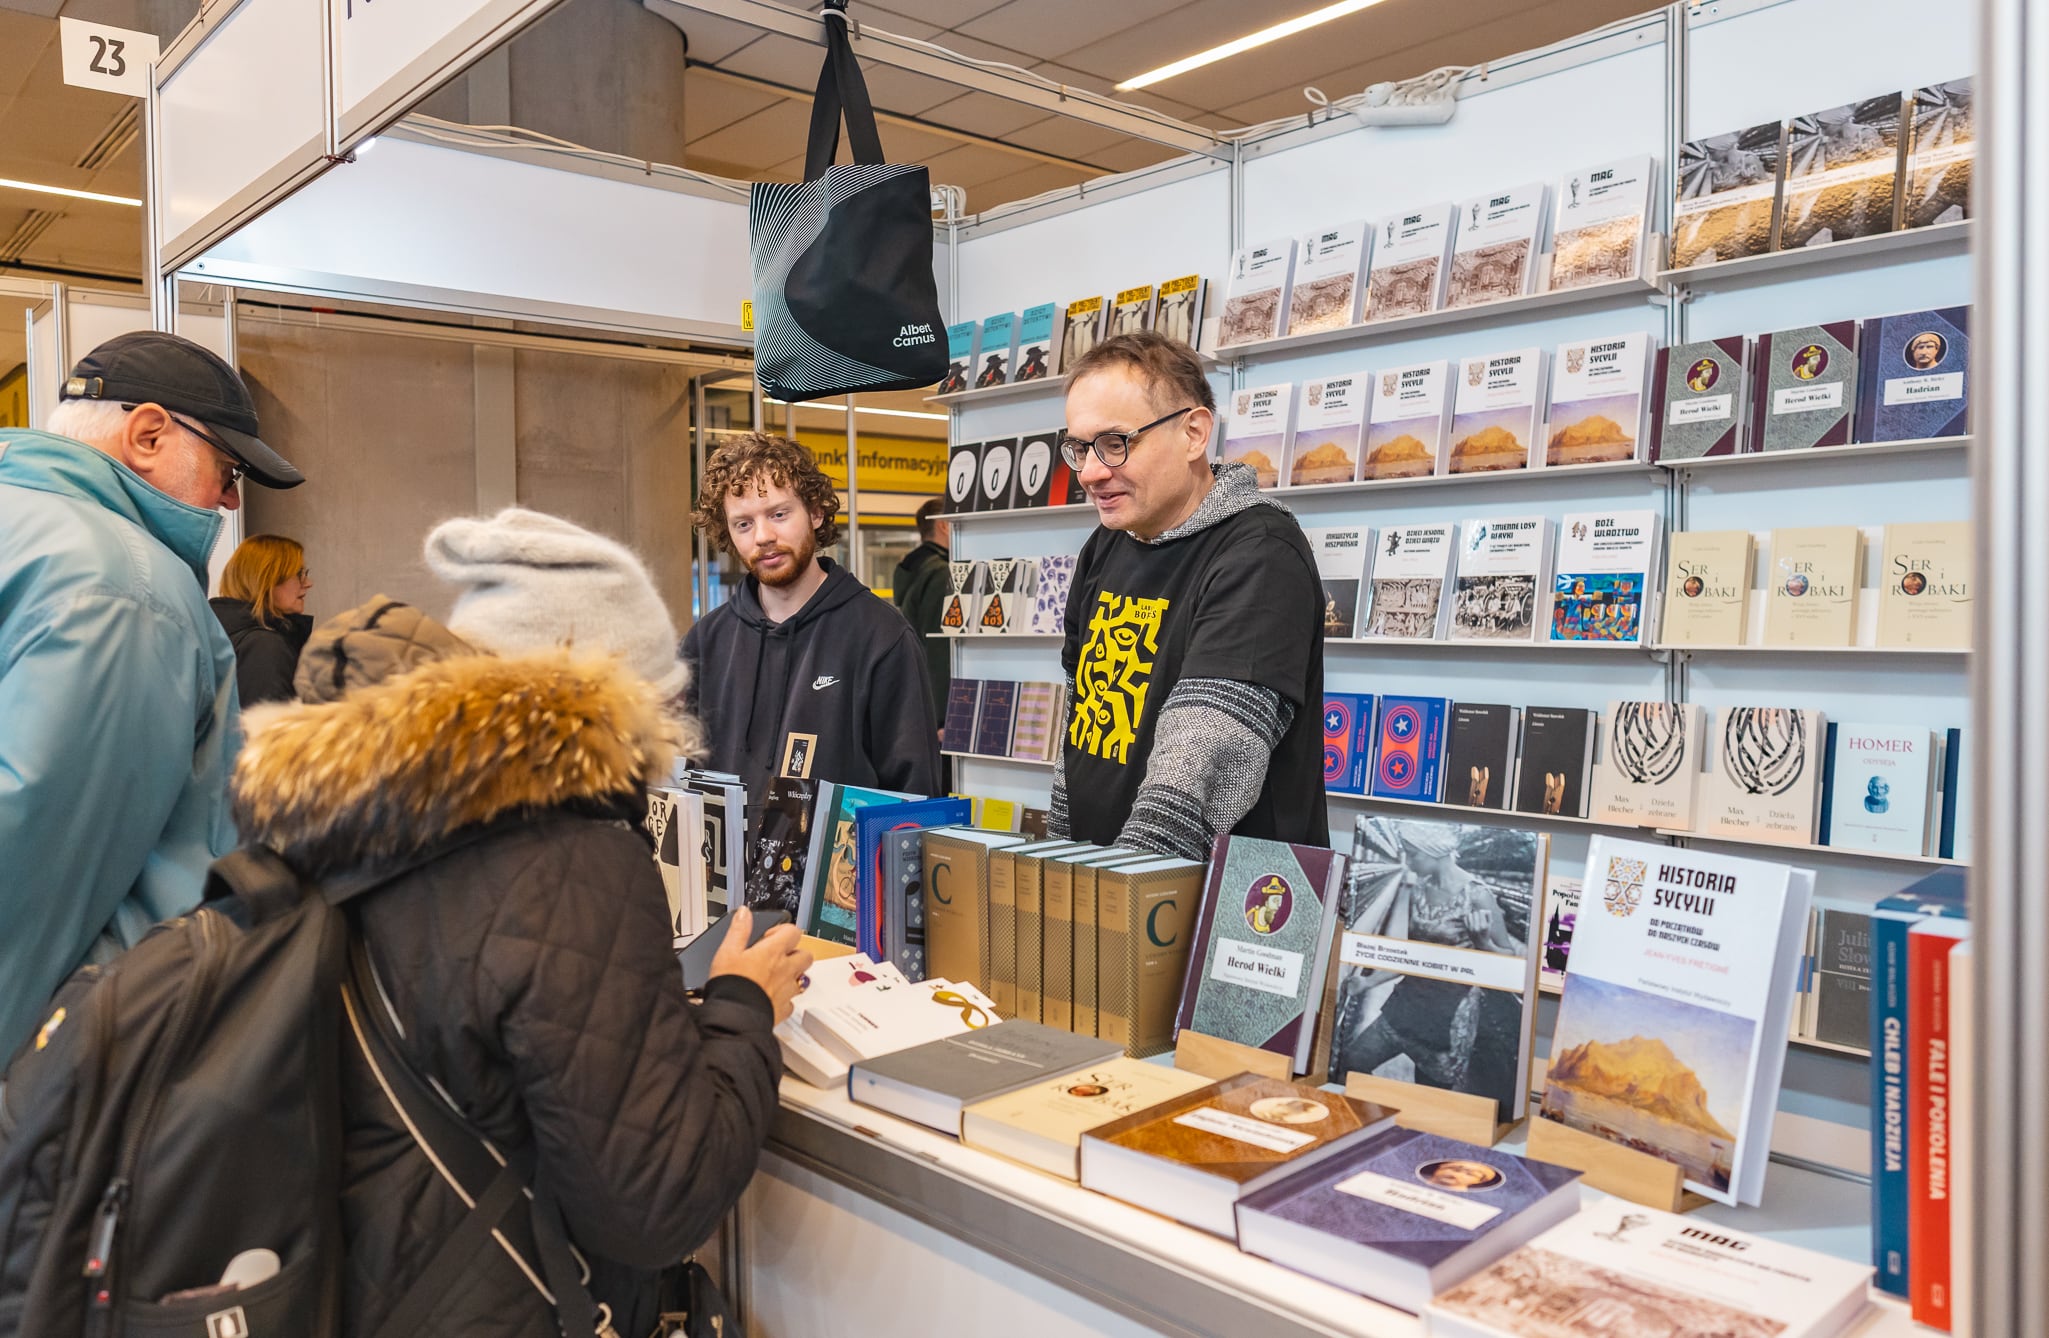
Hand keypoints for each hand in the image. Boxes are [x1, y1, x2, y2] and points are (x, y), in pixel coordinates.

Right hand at [709, 907, 812, 1023]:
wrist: (734, 1017)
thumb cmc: (731, 985)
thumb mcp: (727, 951)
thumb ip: (738, 930)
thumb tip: (744, 913)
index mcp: (772, 952)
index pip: (793, 932)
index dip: (783, 931)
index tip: (769, 937)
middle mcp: (785, 970)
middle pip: (805, 955)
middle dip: (795, 953)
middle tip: (778, 956)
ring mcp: (787, 990)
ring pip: (802, 978)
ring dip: (792, 975)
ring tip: (776, 976)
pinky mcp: (783, 1009)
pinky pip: (791, 1002)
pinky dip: (785, 999)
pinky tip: (772, 997)